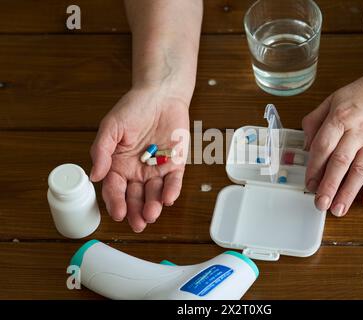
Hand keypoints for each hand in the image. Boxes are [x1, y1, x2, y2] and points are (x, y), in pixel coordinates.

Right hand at [90, 86, 188, 231]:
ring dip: (153, 205)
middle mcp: (137, 171)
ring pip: (154, 193)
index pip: (115, 189)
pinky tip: (168, 198)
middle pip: (135, 197)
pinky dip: (172, 190)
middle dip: (136, 212)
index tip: (118, 214)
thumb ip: (102, 151)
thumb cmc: (133, 108)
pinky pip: (174, 181)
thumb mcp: (111, 128)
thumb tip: (94, 175)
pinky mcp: (175, 164)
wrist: (161, 95)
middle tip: (138, 223)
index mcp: (118, 165)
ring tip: (152, 213)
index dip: (115, 203)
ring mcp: (157, 169)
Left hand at [302, 67, 362, 216]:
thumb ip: (315, 120)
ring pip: (361, 170)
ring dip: (349, 192)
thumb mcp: (333, 98)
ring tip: (338, 209)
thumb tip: (306, 145)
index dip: (314, 168)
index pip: (323, 146)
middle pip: (340, 162)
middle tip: (320, 204)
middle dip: (328, 186)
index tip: (308, 183)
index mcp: (340, 117)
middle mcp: (358, 130)